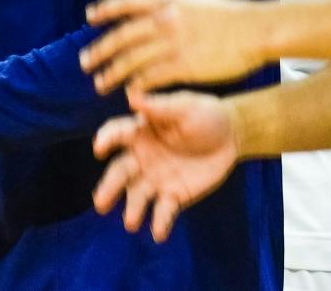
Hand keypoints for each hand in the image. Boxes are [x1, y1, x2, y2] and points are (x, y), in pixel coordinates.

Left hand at [81, 0, 268, 94]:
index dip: (106, 9)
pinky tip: (128, 95)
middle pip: (122, 36)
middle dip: (100, 50)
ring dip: (112, 73)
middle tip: (84, 62)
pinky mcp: (183, 65)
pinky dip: (137, 86)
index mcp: (168, 0)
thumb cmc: (230, 17)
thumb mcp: (195, 1)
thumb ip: (172, 7)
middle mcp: (165, 19)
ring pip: (132, 60)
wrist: (255, 30)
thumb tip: (156, 11)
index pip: (127, 2)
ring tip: (100, 84)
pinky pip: (151, 78)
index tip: (90, 16)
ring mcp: (172, 43)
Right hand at [91, 91, 238, 242]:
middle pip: (120, 172)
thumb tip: (132, 96)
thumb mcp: (185, 106)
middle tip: (101, 202)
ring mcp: (156, 178)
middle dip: (109, 187)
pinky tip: (159, 234)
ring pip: (138, 195)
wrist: (231, 135)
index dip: (106, 139)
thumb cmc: (204, 114)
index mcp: (141, 130)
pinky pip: (164, 210)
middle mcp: (142, 157)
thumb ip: (160, 106)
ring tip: (131, 222)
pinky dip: (160, 223)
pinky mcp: (174, 196)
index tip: (99, 148)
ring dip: (133, 209)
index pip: (117, 134)